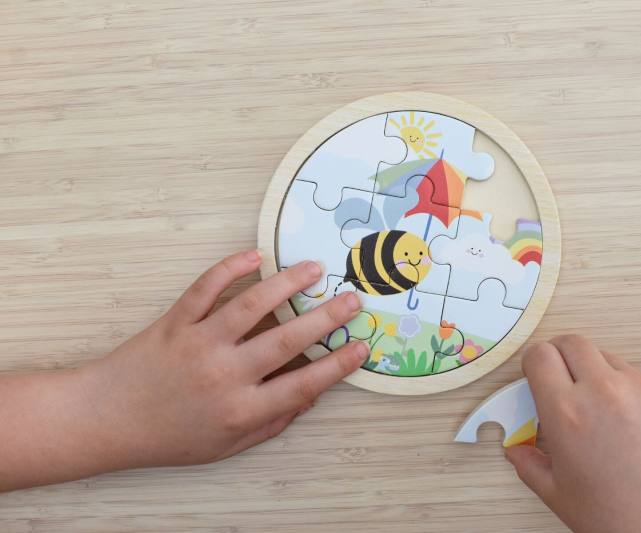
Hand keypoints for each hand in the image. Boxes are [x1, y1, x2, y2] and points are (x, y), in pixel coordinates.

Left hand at [0, 250, 367, 490]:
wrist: (106, 419)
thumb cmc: (169, 436)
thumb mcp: (226, 445)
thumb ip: (271, 423)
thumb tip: (308, 397)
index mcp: (240, 409)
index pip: (302, 384)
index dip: (337, 365)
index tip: (361, 347)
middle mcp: (224, 374)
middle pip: (285, 339)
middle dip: (326, 317)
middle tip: (352, 299)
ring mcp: (200, 342)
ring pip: (251, 305)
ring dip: (286, 284)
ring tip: (314, 268)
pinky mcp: (176, 320)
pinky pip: (206, 288)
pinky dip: (230, 268)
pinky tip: (254, 255)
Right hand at [505, 335, 640, 532]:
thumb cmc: (618, 519)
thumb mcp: (557, 493)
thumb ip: (529, 463)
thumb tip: (517, 449)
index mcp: (567, 413)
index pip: (539, 355)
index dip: (533, 363)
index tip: (535, 374)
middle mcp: (603, 392)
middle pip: (572, 342)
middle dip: (560, 356)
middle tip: (561, 379)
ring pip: (606, 356)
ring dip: (594, 371)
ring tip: (598, 409)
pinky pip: (637, 376)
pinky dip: (626, 388)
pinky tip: (627, 422)